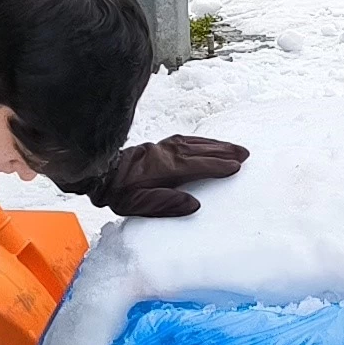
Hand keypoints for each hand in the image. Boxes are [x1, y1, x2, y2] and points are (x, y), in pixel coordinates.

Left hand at [67, 134, 249, 217]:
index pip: (198, 166)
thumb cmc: (119, 193)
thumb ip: (166, 204)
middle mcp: (166, 153)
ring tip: (233, 147)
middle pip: (201, 150)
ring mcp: (162, 147)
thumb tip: (194, 204)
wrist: (98, 173)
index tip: (236, 166)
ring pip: (194, 143)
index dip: (218, 166)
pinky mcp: (157, 145)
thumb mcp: (139, 205)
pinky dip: (200, 140)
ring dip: (215, 144)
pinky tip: (206, 143)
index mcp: (165, 169)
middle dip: (224, 151)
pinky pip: (185, 140)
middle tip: (244, 153)